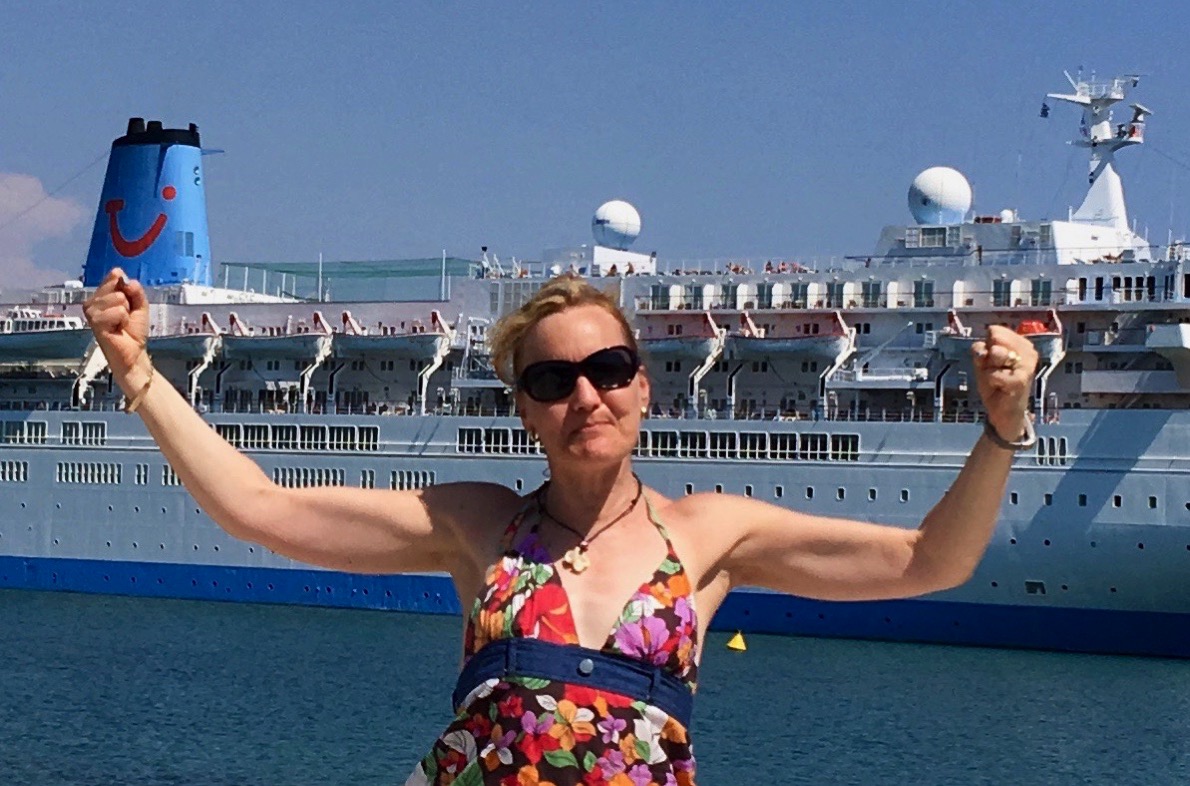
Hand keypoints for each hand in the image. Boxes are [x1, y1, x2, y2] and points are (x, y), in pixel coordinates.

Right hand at [82, 268, 150, 388]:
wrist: (134, 351)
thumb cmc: (133, 330)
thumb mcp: (140, 305)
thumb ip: (135, 290)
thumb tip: (126, 279)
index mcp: (102, 294)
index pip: (115, 276)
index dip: (127, 288)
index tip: (129, 303)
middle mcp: (93, 300)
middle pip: (116, 286)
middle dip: (128, 302)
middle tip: (125, 317)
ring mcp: (91, 311)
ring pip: (118, 298)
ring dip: (125, 313)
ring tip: (120, 323)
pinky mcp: (94, 321)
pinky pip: (118, 311)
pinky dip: (123, 320)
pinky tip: (117, 329)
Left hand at [970, 325, 1038, 440]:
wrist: (1004, 413)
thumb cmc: (995, 386)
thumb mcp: (983, 363)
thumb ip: (980, 349)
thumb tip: (984, 348)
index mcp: (1021, 343)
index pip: (994, 330)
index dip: (986, 347)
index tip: (993, 362)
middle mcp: (1028, 350)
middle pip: (995, 339)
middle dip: (988, 358)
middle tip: (996, 372)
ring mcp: (1027, 365)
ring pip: (995, 353)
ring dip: (989, 369)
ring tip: (998, 380)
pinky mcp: (1022, 380)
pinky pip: (994, 373)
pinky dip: (991, 381)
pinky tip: (1000, 388)